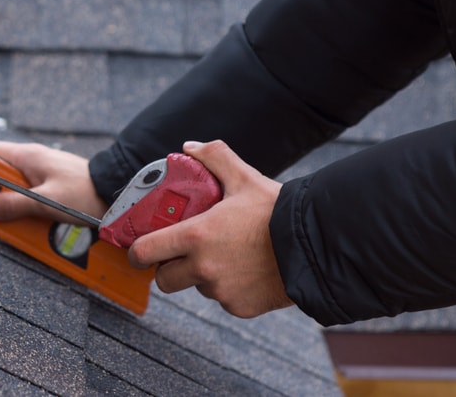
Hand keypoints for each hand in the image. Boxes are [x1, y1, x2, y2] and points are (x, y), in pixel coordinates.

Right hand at [0, 141, 107, 223]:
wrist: (117, 191)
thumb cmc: (85, 191)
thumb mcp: (46, 202)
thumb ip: (14, 205)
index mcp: (28, 156)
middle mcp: (34, 160)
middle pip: (2, 173)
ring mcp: (45, 171)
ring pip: (17, 186)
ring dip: (15, 203)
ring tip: (16, 220)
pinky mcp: (55, 184)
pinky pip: (33, 194)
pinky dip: (30, 206)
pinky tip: (34, 221)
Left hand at [128, 140, 292, 317]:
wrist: (318, 246)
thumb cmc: (278, 211)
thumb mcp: (244, 177)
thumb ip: (213, 158)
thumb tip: (189, 148)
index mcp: (196, 236)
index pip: (145, 252)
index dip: (138, 252)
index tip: (140, 249)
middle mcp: (203, 268)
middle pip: (164, 280)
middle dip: (169, 267)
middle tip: (182, 253)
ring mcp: (221, 291)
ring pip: (197, 287)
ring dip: (202, 276)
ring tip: (226, 255)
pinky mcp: (240, 308)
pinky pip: (223, 300)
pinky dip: (229, 289)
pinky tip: (247, 270)